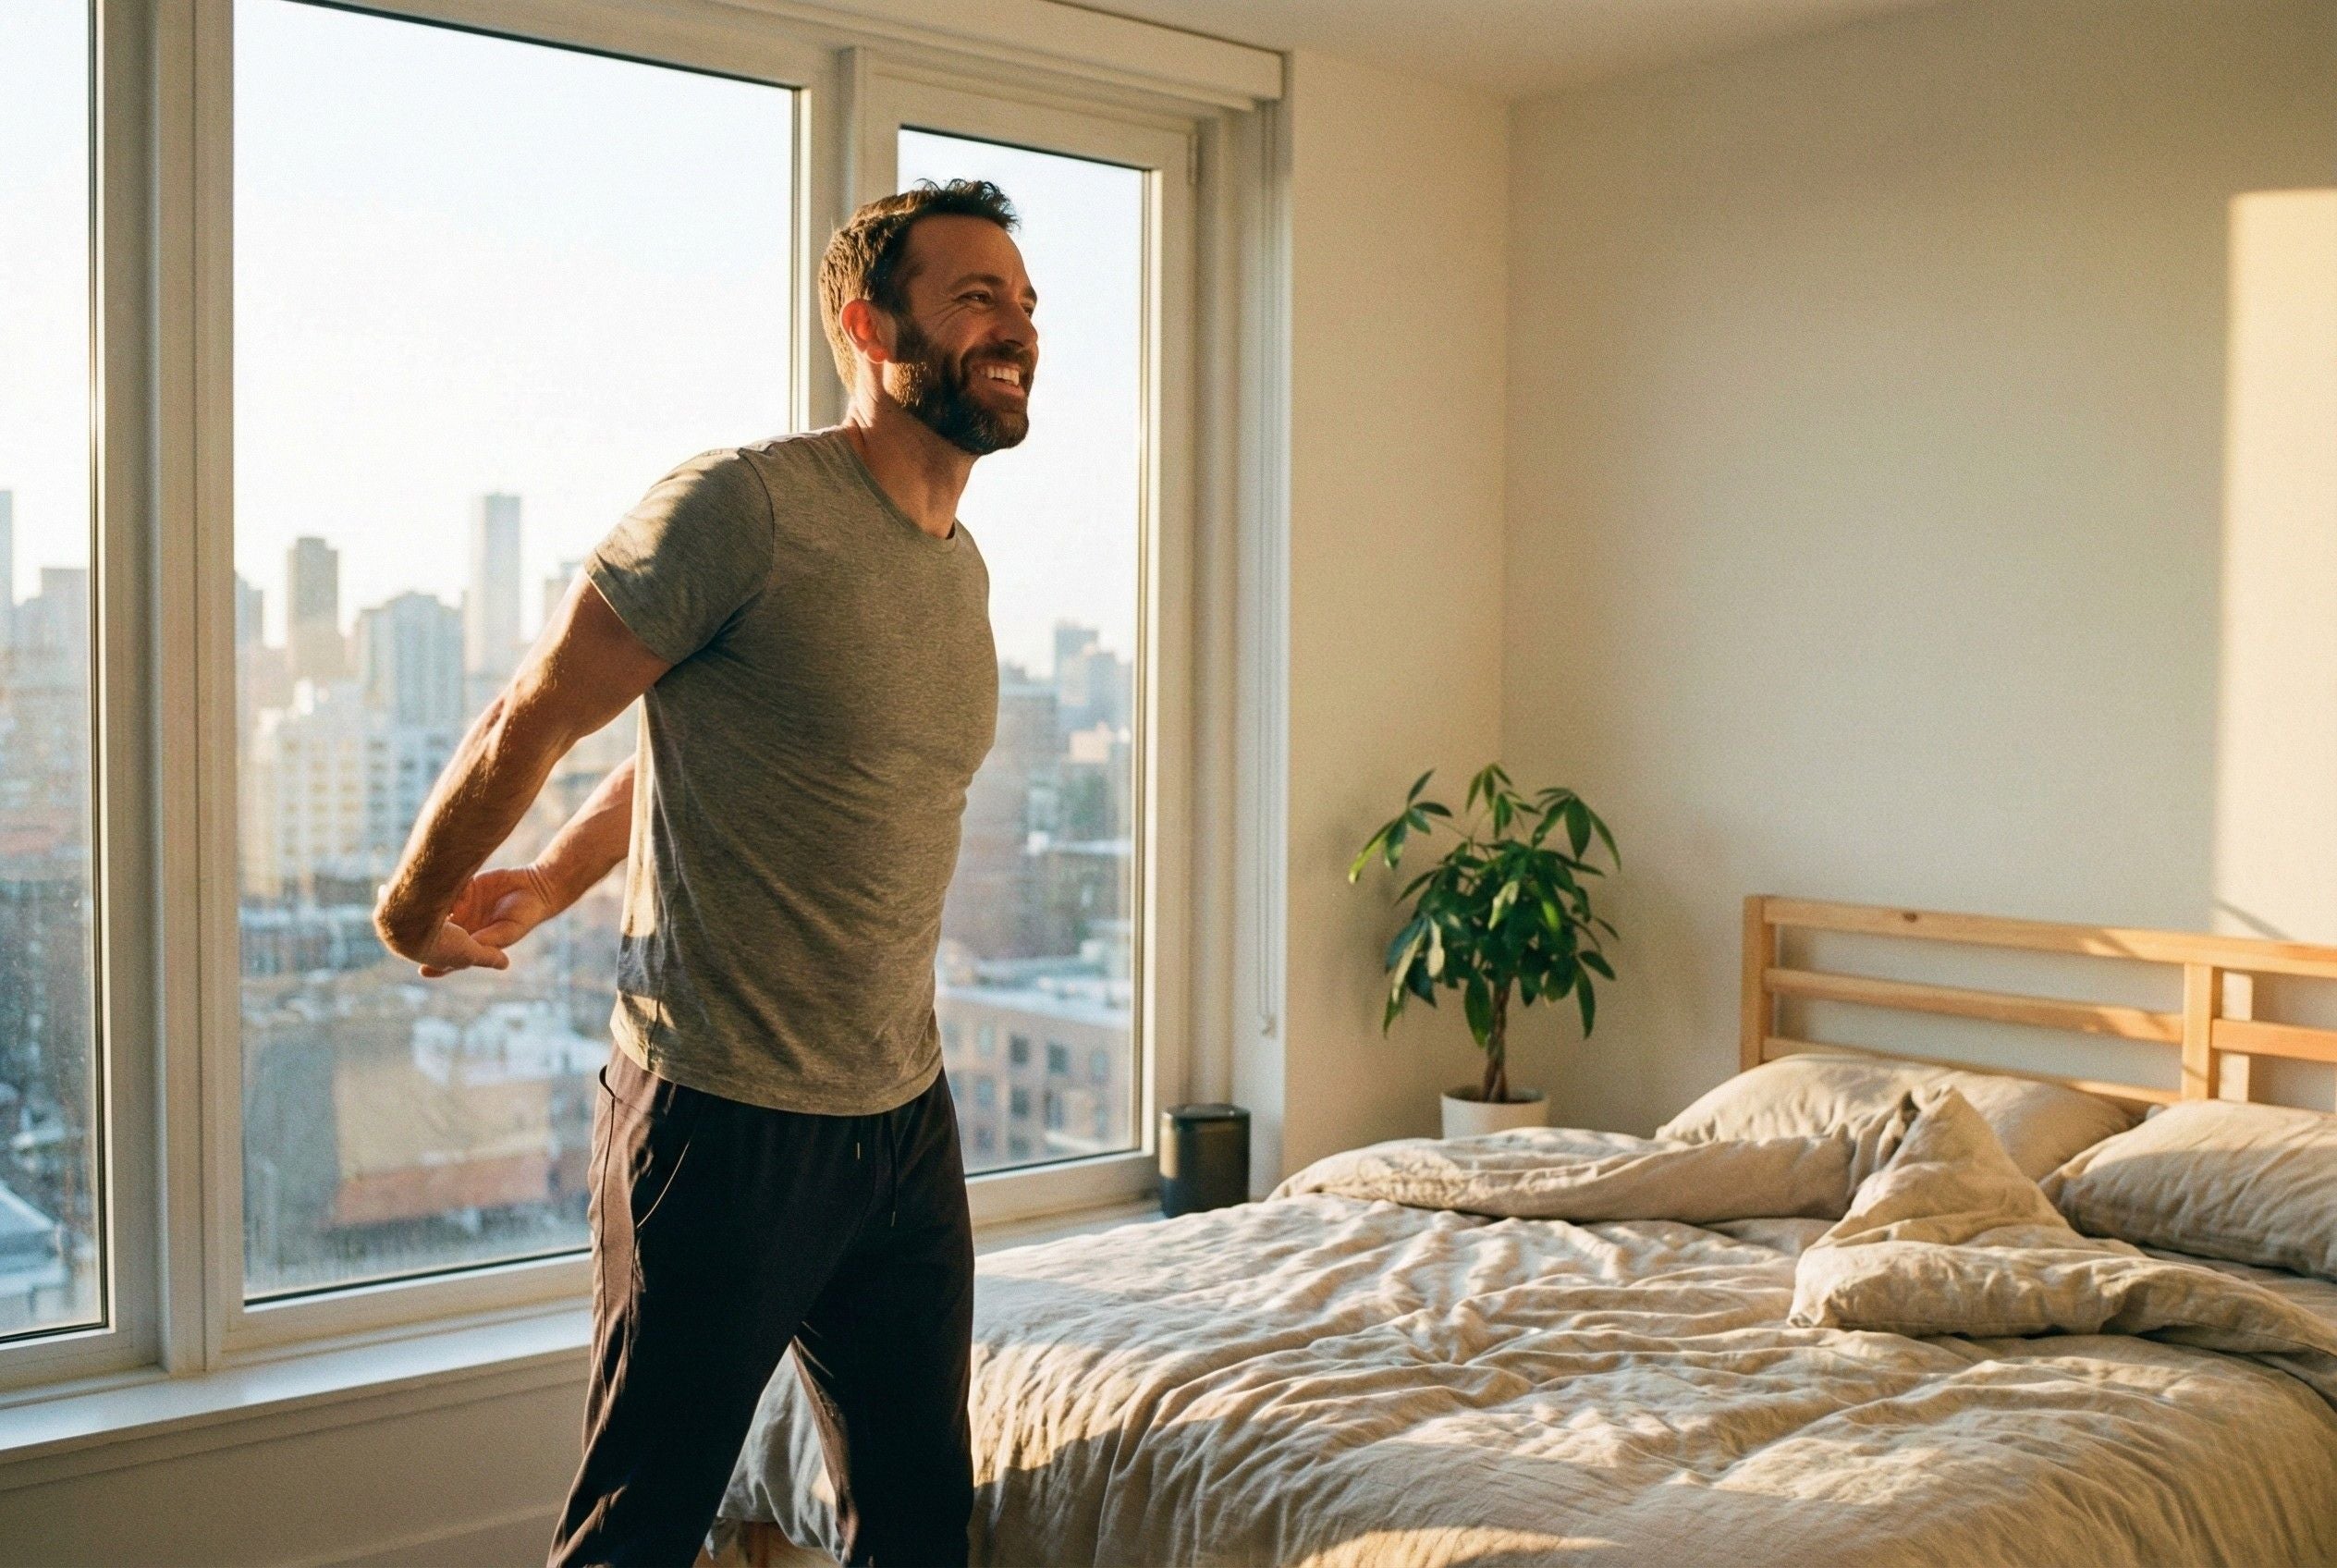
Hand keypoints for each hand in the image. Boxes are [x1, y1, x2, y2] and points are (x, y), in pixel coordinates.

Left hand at [421, 866, 560, 977]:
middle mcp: (465, 926)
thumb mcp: (507, 931)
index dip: (435, 964)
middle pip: (439, 933)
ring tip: (430, 912)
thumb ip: (487, 940)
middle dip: (426, 934)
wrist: (536, 889)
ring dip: (433, 911)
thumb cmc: (524, 916)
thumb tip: (465, 949)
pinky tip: (452, 890)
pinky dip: (448, 890)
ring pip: (440, 911)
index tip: (423, 971)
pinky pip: (451, 890)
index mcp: (474, 942)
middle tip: (416, 935)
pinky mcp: (467, 888)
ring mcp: (464, 907)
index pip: (451, 956)